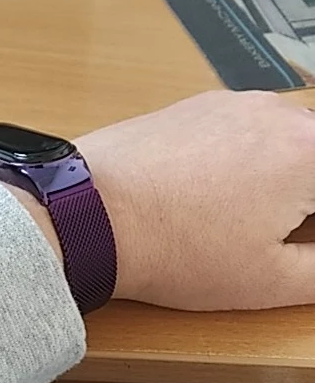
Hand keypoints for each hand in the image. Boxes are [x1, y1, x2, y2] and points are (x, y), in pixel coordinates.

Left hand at [77, 90, 314, 310]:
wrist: (90, 213)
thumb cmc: (179, 249)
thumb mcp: (272, 280)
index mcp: (312, 152)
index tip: (302, 243)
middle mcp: (281, 113)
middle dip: (308, 200)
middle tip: (285, 235)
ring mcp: (237, 103)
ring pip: (291, 136)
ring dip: (290, 174)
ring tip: (256, 218)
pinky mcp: (199, 105)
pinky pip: (250, 128)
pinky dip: (254, 157)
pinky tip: (222, 194)